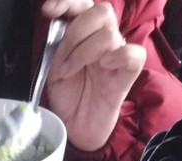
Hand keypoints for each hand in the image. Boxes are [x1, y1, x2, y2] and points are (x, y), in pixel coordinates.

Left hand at [39, 0, 144, 151]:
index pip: (85, 4)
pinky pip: (133, 54)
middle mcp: (104, 39)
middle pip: (101, 11)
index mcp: (86, 34)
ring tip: (70, 72)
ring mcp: (117, 55)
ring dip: (83, 53)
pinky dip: (116, 58)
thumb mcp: (54, 68)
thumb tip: (62, 24)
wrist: (75, 126)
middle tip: (63, 62)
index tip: (49, 11)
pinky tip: (103, 69)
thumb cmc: (68, 97)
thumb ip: (59, 45)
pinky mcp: (128, 74)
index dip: (68, 1)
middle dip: (75, 33)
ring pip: (109, 34)